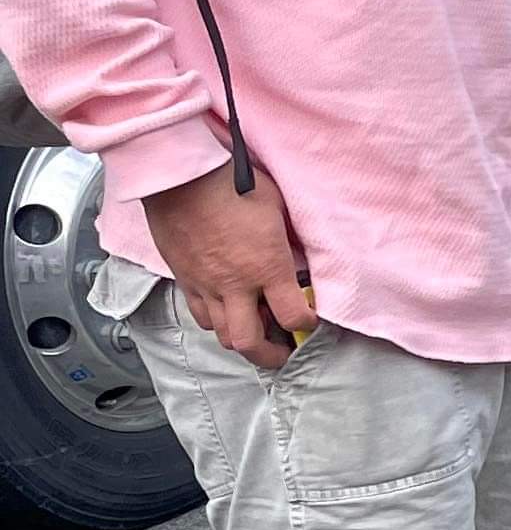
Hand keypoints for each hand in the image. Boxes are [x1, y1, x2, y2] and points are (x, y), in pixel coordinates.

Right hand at [143, 162, 314, 369]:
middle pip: (250, 343)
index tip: (311, 320)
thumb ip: (288, 241)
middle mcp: (235, 285)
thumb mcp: (277, 208)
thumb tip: (297, 258)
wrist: (180, 173)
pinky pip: (199, 314)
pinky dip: (215, 320)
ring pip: (221, 334)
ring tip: (255, 329)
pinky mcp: (183, 278)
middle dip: (270, 355)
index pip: (293, 317)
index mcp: (266, 267)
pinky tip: (226, 308)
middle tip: (283, 351)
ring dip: (241, 338)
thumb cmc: (232, 182)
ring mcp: (205, 285)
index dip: (307, 324)